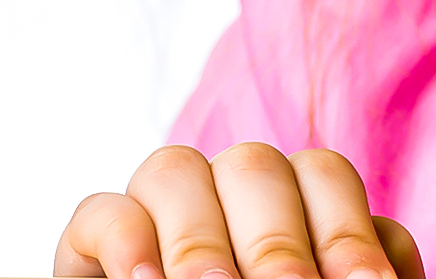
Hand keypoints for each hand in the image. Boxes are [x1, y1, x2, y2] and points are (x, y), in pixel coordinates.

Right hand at [55, 144, 422, 278]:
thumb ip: (342, 276)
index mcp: (289, 198)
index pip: (323, 174)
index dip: (347, 230)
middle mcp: (223, 188)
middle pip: (254, 166)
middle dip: (277, 242)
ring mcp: (154, 208)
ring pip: (173, 169)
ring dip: (199, 238)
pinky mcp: (87, 242)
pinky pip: (101, 210)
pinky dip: (126, 241)